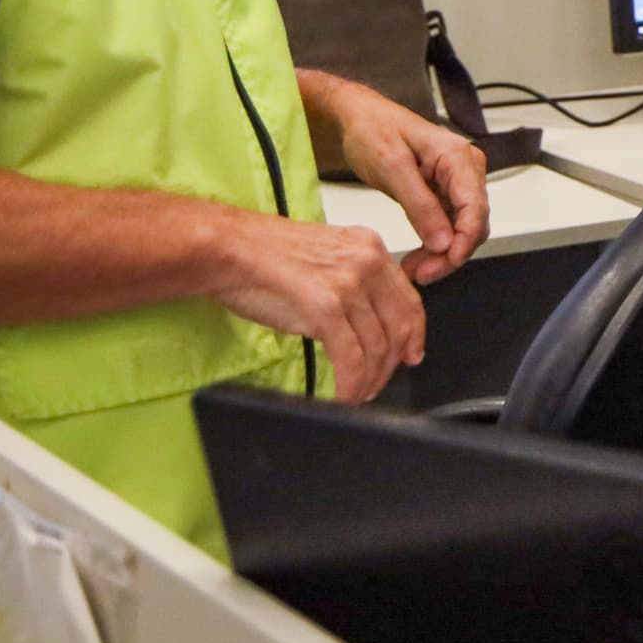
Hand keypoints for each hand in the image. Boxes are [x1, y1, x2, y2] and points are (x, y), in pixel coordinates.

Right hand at [208, 213, 427, 402]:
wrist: (228, 249)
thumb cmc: (265, 256)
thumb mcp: (326, 258)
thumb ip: (355, 283)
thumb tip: (371, 321)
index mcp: (370, 246)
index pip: (408, 298)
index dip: (413, 334)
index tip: (411, 354)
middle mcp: (367, 261)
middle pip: (398, 326)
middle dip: (391, 364)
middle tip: (378, 383)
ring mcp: (348, 284)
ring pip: (377, 347)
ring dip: (369, 380)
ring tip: (357, 393)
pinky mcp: (326, 308)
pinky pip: (351, 359)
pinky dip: (351, 385)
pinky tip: (344, 396)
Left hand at [307, 71, 488, 282]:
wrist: (360, 119)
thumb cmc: (373, 131)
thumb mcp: (392, 168)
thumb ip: (420, 206)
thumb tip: (443, 242)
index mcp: (458, 157)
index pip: (476, 207)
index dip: (465, 241)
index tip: (446, 262)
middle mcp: (465, 169)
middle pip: (473, 223)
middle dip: (451, 253)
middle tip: (420, 273)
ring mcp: (457, 182)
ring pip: (463, 229)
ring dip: (442, 254)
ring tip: (413, 269)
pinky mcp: (444, 193)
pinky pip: (449, 226)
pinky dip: (434, 245)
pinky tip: (417, 258)